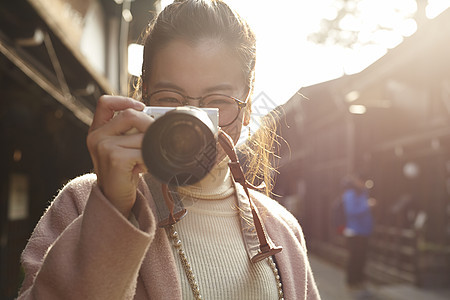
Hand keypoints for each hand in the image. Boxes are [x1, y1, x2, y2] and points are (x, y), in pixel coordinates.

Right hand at [87, 95, 152, 216]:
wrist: (114, 200)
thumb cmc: (123, 173)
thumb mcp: (122, 148)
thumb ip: (130, 132)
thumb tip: (157, 118)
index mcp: (97, 131)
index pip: (104, 103)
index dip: (123, 100)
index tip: (141, 108)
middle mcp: (97, 136)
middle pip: (130, 115)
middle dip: (149, 125)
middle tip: (158, 139)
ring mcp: (104, 146)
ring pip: (141, 135)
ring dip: (152, 147)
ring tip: (149, 159)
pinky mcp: (115, 158)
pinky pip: (144, 151)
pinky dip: (151, 159)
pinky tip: (147, 167)